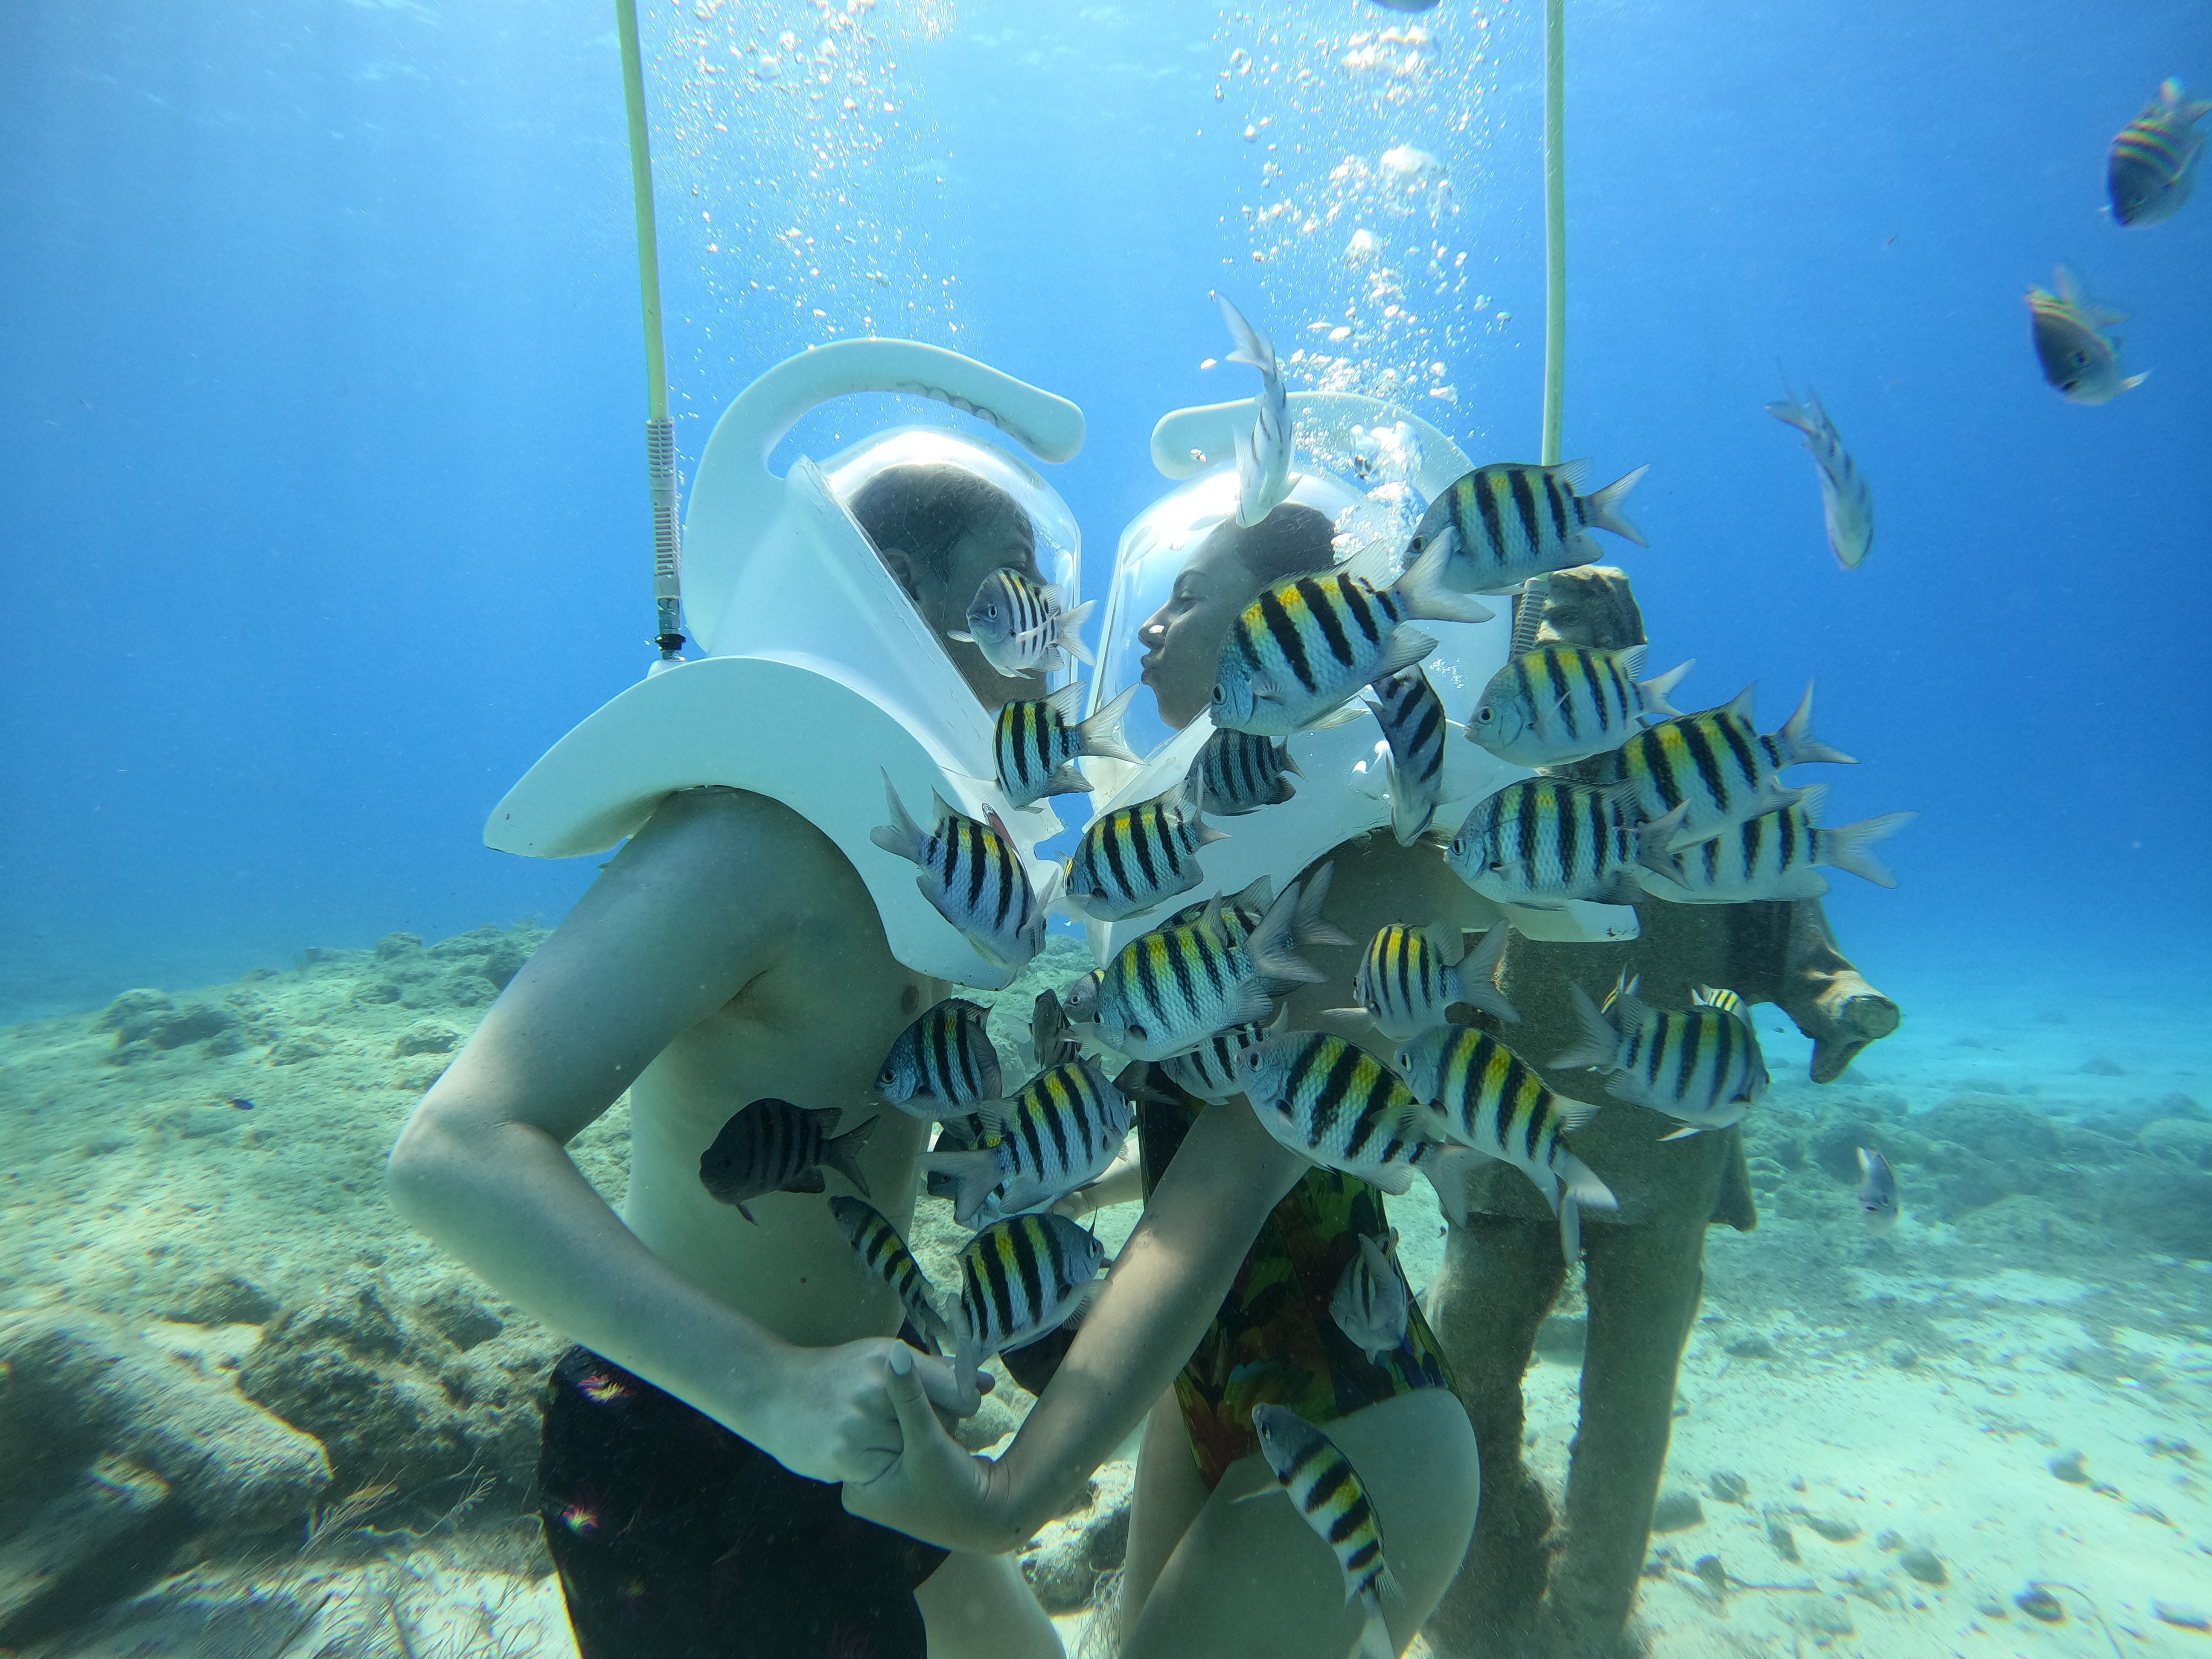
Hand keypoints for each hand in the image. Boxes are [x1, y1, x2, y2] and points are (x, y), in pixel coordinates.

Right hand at [749, 1338, 988, 1486]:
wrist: (772, 1393)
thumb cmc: (836, 1373)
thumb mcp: (881, 1357)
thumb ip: (934, 1371)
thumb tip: (986, 1384)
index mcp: (889, 1360)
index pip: (958, 1392)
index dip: (962, 1405)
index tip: (953, 1409)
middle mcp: (876, 1391)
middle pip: (941, 1427)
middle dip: (935, 1430)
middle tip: (907, 1425)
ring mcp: (859, 1427)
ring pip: (916, 1453)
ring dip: (910, 1453)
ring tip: (884, 1438)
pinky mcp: (845, 1459)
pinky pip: (888, 1472)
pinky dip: (884, 1469)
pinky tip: (867, 1454)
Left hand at [842, 1345, 1015, 1553]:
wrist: (994, 1519)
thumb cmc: (957, 1490)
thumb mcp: (928, 1442)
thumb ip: (910, 1397)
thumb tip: (896, 1350)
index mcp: (857, 1489)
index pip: (866, 1429)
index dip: (896, 1406)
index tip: (923, 1402)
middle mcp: (867, 1490)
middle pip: (882, 1431)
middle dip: (912, 1415)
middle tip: (936, 1425)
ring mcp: (888, 1486)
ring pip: (899, 1433)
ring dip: (923, 1420)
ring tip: (946, 1436)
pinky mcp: (909, 1479)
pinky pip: (912, 1441)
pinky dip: (929, 1431)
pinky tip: (948, 1436)